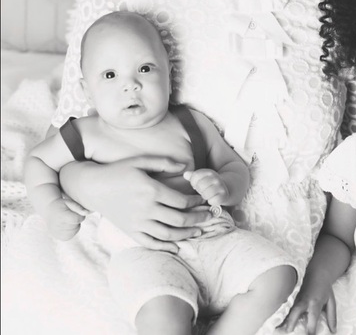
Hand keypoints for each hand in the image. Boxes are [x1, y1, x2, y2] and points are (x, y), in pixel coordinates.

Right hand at [46, 198, 84, 239]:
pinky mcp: (56, 236)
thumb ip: (79, 208)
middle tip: (70, 216)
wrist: (49, 209)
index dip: (80, 216)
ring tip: (68, 220)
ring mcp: (56, 232)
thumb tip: (87, 213)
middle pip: (75, 226)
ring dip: (74, 226)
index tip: (76, 213)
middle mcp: (57, 226)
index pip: (77, 220)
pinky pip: (68, 236)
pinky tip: (66, 226)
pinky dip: (70, 232)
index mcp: (61, 216)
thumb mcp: (69, 202)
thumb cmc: (61, 205)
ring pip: (73, 232)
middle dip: (76, 221)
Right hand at [60, 156, 211, 252]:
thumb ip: (164, 163)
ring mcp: (137, 223)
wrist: (93, 187)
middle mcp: (146, 209)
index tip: (204, 200)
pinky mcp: (130, 231)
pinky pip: (150, 243)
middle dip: (198, 219)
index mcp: (151, 191)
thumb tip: (185, 168)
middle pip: (179, 219)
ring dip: (186, 234)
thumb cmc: (118, 171)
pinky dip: (165, 247)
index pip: (181, 201)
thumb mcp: (141, 161)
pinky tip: (177, 247)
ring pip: (168, 234)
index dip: (196, 202)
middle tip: (209, 216)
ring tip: (199, 231)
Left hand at [184, 169, 228, 207]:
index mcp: (209, 172)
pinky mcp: (224, 195)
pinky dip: (211, 202)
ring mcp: (220, 186)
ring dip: (205, 197)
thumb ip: (194, 176)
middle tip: (204, 191)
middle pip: (200, 186)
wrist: (230, 188)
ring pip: (205, 194)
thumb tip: (185, 174)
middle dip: (200, 190)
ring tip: (208, 196)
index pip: (195, 176)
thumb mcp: (203, 178)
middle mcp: (215, 177)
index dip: (194, 183)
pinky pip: (212, 201)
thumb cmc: (212, 184)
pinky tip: (213, 200)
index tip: (197, 185)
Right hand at [282, 285, 335, 333]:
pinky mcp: (294, 298)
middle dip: (291, 321)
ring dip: (284, 319)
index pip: (313, 316)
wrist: (317, 273)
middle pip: (296, 310)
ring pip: (289, 309)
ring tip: (279, 328)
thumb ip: (332, 317)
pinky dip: (283, 315)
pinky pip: (288, 307)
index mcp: (315, 302)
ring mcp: (297, 298)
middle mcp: (304, 300)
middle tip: (288, 331)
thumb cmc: (325, 288)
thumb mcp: (331, 302)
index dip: (311, 328)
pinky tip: (279, 322)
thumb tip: (333, 331)